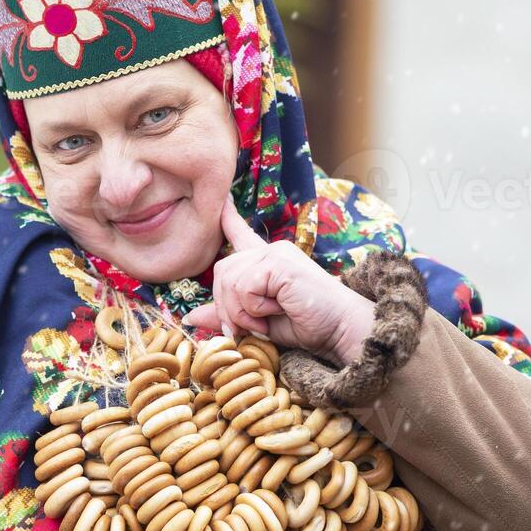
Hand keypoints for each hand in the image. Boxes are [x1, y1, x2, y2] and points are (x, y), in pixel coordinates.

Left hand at [183, 196, 374, 366]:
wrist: (341, 330)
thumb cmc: (308, 326)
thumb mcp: (259, 322)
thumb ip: (228, 315)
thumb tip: (190, 318)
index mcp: (269, 261)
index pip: (241, 234)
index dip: (227, 218)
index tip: (221, 201)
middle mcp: (271, 251)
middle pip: (221, 271)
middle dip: (227, 306)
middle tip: (248, 327)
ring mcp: (275, 254)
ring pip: (230, 280)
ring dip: (241, 311)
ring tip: (265, 320)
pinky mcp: (279, 263)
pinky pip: (244, 286)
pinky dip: (252, 308)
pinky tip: (275, 310)